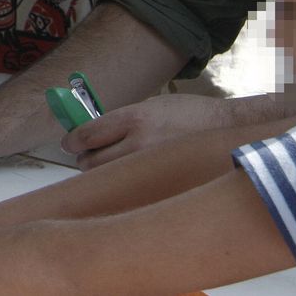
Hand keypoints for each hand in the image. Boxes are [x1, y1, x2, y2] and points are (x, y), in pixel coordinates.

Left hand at [62, 92, 233, 169]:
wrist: (227, 130)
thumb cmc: (190, 114)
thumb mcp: (152, 105)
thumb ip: (123, 121)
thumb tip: (95, 134)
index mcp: (135, 117)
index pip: (88, 133)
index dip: (72, 140)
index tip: (68, 143)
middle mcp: (139, 142)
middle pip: (91, 161)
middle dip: (84, 159)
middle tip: (86, 156)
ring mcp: (151, 166)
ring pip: (108, 179)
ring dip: (102, 174)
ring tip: (111, 166)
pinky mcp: (161, 184)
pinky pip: (129, 189)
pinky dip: (123, 186)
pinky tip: (129, 179)